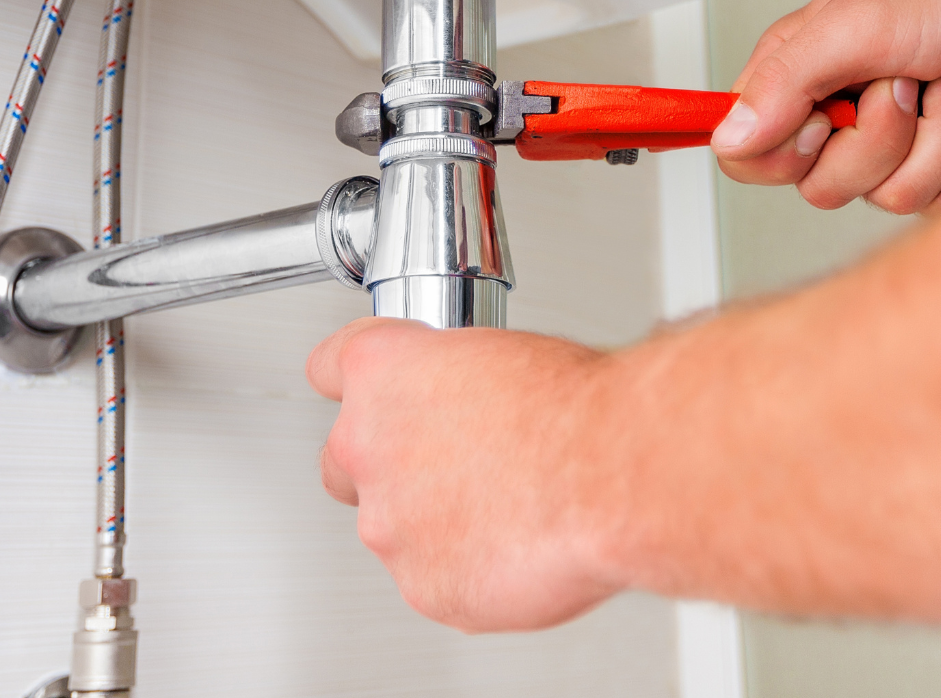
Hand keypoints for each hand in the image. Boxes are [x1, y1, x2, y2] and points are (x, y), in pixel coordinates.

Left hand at [307, 317, 621, 631]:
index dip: (362, 385)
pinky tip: (518, 547)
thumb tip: (466, 401)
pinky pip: (434, 580)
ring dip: (434, 523)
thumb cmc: (573, 409)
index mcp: (381, 371)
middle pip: (342, 461)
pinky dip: (469, 570)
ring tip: (508, 510)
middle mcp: (366, 447)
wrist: (611, 475)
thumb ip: (456, 383)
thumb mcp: (505, 354)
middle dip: (385, 467)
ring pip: (392, 528)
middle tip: (450, 466)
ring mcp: (389, 524)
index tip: (379, 395)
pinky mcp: (423, 586)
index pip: (329, 368)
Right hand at [712, 0, 940, 212]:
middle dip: (883, 139)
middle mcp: (835, 113)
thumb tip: (732, 134)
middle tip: (906, 85)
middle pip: (823, 187)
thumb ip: (784, 80)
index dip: (784, 154)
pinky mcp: (936, 166)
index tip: (825, 120)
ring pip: (890, 197)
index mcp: (797, 75)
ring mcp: (887, 145)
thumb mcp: (856, 24)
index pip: (746, 154)